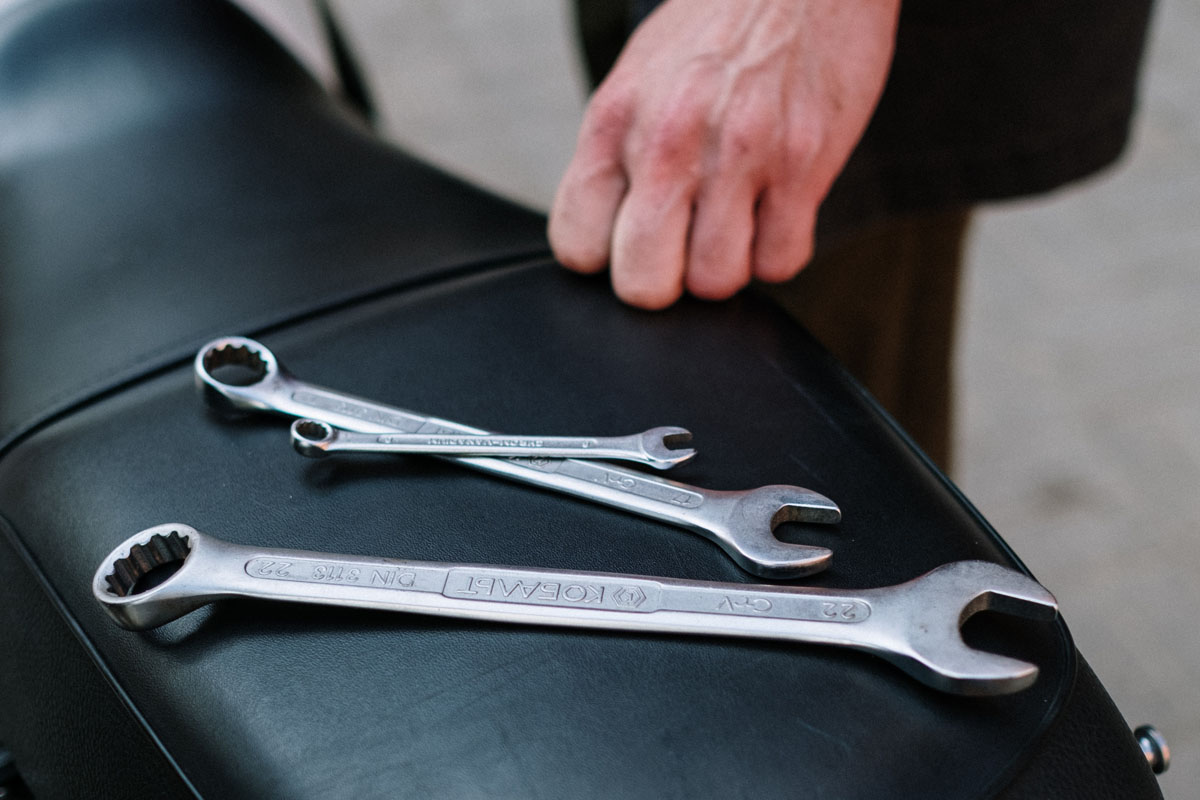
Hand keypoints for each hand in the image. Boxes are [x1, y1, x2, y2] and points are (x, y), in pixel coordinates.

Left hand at [549, 0, 900, 308]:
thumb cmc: (714, 32)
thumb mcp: (637, 80)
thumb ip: (615, 157)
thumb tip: (603, 243)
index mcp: (614, 121)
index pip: (578, 246)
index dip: (606, 259)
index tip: (629, 241)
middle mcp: (668, 140)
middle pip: (644, 283)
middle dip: (665, 281)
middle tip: (683, 249)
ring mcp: (739, 155)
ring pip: (715, 282)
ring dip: (727, 265)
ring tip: (736, 220)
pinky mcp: (803, 164)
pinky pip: (780, 262)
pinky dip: (778, 250)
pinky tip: (775, 211)